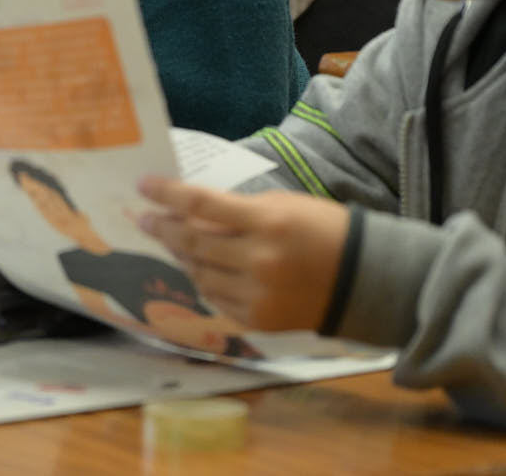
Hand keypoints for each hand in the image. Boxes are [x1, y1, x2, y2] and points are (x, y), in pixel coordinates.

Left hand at [135, 177, 350, 332]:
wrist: (363, 279)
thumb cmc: (323, 229)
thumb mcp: (282, 205)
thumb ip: (238, 211)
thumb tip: (192, 213)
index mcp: (267, 223)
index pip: (203, 205)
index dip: (167, 194)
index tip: (143, 185)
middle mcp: (258, 261)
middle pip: (193, 242)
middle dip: (162, 227)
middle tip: (144, 218)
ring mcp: (258, 295)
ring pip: (200, 274)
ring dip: (182, 256)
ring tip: (172, 242)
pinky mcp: (259, 321)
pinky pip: (216, 299)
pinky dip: (204, 282)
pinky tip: (199, 269)